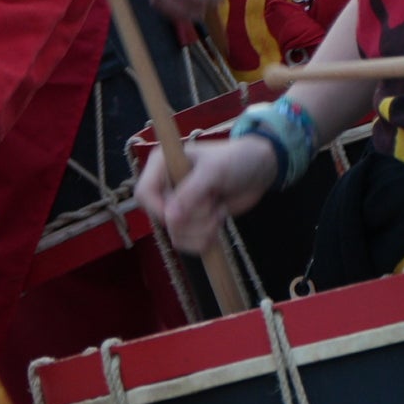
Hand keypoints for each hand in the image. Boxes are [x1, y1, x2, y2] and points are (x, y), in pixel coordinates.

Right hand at [137, 136, 276, 252]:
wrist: (259, 170)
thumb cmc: (236, 159)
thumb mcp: (214, 171)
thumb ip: (191, 192)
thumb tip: (169, 219)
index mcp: (163, 164)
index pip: (144, 193)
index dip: (160, 209)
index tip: (183, 212)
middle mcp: (166, 186)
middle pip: (163, 220)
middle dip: (194, 217)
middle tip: (214, 200)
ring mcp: (178, 206)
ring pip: (177, 235)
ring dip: (203, 229)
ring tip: (219, 209)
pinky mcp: (191, 222)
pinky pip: (187, 244)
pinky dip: (205, 238)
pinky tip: (218, 219)